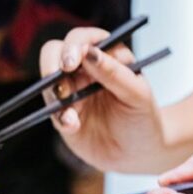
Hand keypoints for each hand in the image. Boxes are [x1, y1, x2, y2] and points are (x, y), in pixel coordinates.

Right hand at [38, 27, 165, 172]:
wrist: (138, 155)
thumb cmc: (143, 118)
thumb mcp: (137, 95)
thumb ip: (114, 73)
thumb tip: (89, 52)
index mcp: (105, 56)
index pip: (81, 39)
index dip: (73, 46)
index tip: (72, 62)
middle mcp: (84, 70)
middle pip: (54, 53)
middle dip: (52, 65)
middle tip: (58, 83)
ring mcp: (70, 92)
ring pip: (49, 82)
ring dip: (55, 96)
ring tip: (72, 117)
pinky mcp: (62, 114)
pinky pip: (51, 110)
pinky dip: (60, 117)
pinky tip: (73, 126)